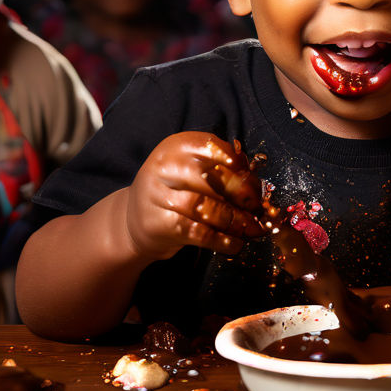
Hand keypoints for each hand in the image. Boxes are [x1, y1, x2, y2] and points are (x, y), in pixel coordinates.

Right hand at [125, 132, 265, 260]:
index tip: (255, 182)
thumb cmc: (174, 192)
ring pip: (205, 206)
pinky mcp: (158, 224)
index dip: (238, 165)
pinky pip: (197, 232)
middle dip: (241, 194)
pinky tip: (236, 244)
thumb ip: (220, 170)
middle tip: (258, 207)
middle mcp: (164, 166)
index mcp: (176, 146)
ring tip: (252, 228)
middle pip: (211, 176)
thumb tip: (256, 184)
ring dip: (235, 220)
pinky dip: (221, 240)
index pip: (213, 147)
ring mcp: (157, 195)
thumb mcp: (191, 170)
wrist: (132, 221)